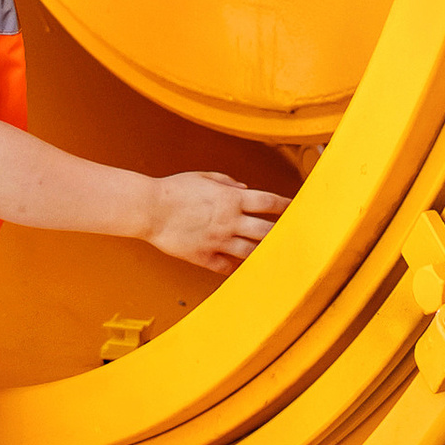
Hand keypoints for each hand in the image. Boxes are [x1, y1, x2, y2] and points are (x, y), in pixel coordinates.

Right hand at [141, 169, 289, 272]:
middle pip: (267, 231)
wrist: (149, 209)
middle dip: (281, 233)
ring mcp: (219, 241)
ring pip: (251, 252)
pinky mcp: (205, 256)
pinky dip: (235, 266)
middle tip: (289, 236)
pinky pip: (227, 266)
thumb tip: (245, 190)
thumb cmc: (174, 190)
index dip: (285, 206)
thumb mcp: (203, 177)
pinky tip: (239, 266)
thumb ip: (227, 183)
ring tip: (270, 255)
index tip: (294, 208)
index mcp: (231, 199)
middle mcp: (230, 221)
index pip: (269, 203)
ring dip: (262, 252)